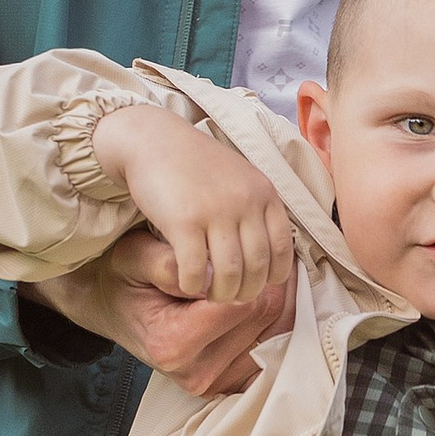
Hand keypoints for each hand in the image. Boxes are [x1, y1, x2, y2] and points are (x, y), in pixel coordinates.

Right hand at [46, 225, 294, 397]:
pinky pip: (274, 348)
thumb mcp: (135, 257)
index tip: (241, 248)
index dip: (247, 270)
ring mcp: (215, 382)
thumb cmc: (124, 279)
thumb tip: (214, 273)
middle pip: (263, 316)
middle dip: (265, 280)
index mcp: (171, 344)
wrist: (112, 310)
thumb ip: (170, 263)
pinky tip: (265, 295)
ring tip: (260, 270)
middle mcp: (196, 372)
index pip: (239, 304)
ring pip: (277, 330)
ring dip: (277, 297)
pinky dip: (277, 320)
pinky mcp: (229, 383)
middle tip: (257, 251)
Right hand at [90, 106, 298, 310]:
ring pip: (230, 274)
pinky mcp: (184, 221)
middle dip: (246, 291)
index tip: (258, 284)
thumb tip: (271, 255)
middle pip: (257, 267)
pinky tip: (187, 283)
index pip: (282, 249)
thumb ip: (258, 210)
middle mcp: (245, 202)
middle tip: (231, 296)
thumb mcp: (240, 178)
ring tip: (212, 294)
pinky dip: (192, 284)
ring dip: (221, 293)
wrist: (152, 139)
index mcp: (264, 192)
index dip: (273, 276)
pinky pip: (195, 269)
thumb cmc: (195, 164)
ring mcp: (215, 211)